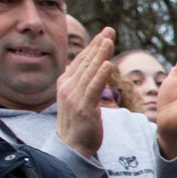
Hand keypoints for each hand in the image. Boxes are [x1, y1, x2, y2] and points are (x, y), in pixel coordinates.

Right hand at [55, 27, 116, 159]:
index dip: (93, 45)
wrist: (72, 147)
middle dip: (98, 44)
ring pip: (90, 71)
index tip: (105, 33)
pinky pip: (94, 88)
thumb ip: (82, 83)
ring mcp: (74, 97)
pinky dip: (101, 75)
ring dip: (101, 54)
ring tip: (110, 40)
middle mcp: (68, 87)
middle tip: (110, 30)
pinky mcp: (84, 108)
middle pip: (86, 61)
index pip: (81, 60)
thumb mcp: (78, 98)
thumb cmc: (79, 123)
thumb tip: (87, 67)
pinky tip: (109, 63)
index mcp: (66, 83)